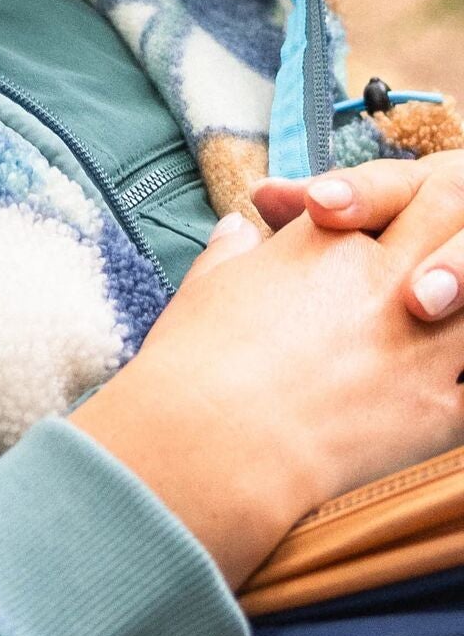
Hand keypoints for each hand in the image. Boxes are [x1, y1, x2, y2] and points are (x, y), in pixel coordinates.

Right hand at [70, 178, 463, 586]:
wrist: (215, 440)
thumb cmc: (197, 361)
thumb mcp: (207, 285)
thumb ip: (232, 251)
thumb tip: (238, 230)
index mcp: (327, 238)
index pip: (387, 194)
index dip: (389, 206)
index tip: (382, 231)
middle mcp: (384, 278)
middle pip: (452, 220)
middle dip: (450, 240)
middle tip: (429, 273)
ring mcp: (420, 343)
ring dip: (462, 308)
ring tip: (440, 325)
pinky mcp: (437, 409)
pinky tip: (445, 393)